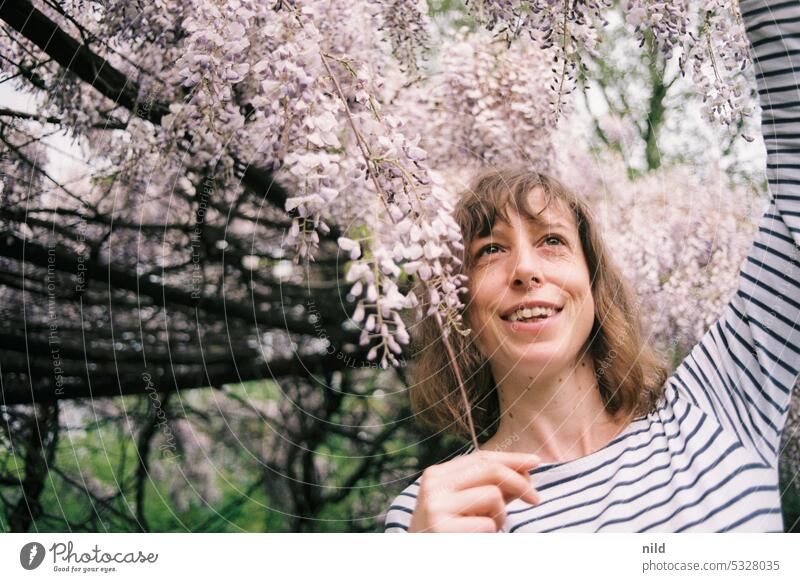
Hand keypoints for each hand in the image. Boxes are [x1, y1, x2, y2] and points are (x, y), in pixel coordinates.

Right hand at [408, 450, 540, 532]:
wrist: (417, 561)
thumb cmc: (447, 533)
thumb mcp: (467, 505)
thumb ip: (491, 487)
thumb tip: (525, 472)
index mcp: (437, 474)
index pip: (481, 457)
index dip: (511, 459)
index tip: (535, 463)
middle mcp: (434, 485)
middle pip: (489, 469)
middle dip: (519, 481)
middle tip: (535, 499)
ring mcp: (435, 506)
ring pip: (492, 495)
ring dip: (501, 515)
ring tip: (489, 528)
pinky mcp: (442, 528)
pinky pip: (487, 524)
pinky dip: (491, 533)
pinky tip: (476, 538)